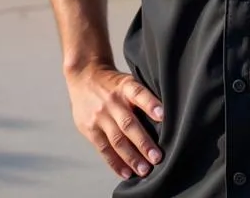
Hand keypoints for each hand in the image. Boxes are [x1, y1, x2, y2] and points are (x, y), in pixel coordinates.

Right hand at [66, 63, 164, 180]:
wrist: (84, 76)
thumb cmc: (114, 83)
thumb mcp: (127, 81)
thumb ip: (141, 97)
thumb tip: (165, 119)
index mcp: (125, 86)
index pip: (139, 93)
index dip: (150, 104)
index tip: (163, 115)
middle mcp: (112, 101)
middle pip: (128, 123)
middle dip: (143, 142)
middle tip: (157, 157)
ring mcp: (100, 116)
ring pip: (117, 140)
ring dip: (131, 157)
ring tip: (144, 170)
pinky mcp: (90, 129)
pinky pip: (104, 149)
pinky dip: (116, 162)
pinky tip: (126, 172)